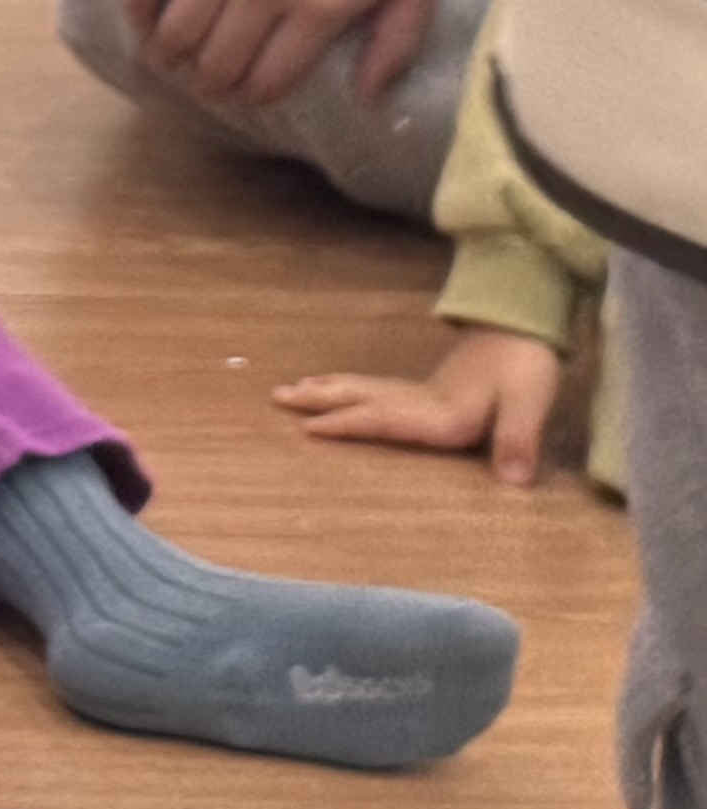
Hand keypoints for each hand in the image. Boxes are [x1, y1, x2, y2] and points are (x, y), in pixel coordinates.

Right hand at [127, 0, 443, 110]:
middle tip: (202, 84)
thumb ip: (399, 44)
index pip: (270, 77)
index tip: (241, 98)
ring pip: (181, 25)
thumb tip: (368, 99)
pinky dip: (139, 5)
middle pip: (219, 59)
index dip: (250, 98)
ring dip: (168, 54)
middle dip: (207, 84)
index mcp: (321, 7)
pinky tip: (140, 21)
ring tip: (167, 60)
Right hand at [280, 328, 568, 486]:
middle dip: (320, 399)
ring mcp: (423, 392)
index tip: (309, 427)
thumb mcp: (530, 402)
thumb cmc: (526, 365)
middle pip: (363, 399)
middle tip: (277, 395)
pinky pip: (378, 389)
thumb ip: (517, 440)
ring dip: (329, 391)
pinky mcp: (429, 388)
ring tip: (294, 388)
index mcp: (441, 412)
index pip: (385, 417)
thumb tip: (512, 483)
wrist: (524, 325)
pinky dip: (352, 388)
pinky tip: (344, 389)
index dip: (349, 423)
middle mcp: (422, 402)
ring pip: (366, 391)